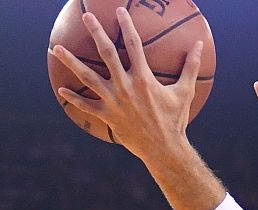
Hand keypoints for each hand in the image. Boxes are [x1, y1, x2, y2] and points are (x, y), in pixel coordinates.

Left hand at [49, 8, 207, 164]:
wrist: (164, 149)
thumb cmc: (176, 120)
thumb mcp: (185, 92)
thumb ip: (191, 67)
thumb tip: (200, 45)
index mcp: (144, 78)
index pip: (134, 44)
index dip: (126, 25)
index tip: (119, 11)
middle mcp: (125, 86)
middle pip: (106, 53)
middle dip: (95, 32)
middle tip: (86, 17)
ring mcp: (113, 101)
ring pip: (87, 76)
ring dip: (70, 61)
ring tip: (57, 48)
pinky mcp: (107, 116)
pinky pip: (85, 105)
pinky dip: (73, 98)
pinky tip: (61, 90)